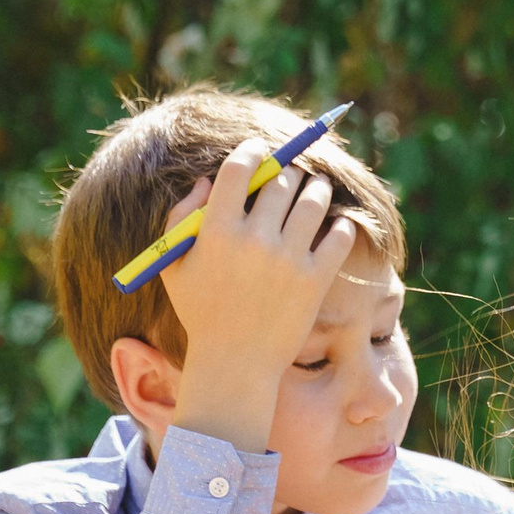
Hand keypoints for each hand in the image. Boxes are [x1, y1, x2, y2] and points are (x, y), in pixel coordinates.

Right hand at [162, 143, 359, 451]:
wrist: (235, 363)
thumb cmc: (202, 311)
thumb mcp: (174, 265)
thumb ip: (181, 216)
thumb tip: (209, 180)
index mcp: (217, 231)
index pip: (239, 169)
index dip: (252, 152)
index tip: (260, 151)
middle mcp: (254, 240)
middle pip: (281, 180)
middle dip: (288, 172)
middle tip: (292, 175)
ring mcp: (288, 259)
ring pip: (314, 200)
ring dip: (317, 189)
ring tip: (317, 191)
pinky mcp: (315, 280)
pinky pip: (338, 234)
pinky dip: (339, 225)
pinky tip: (334, 226)